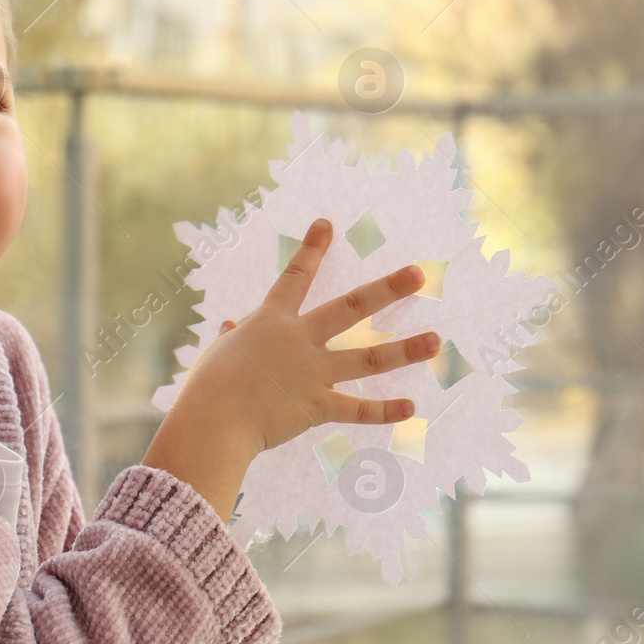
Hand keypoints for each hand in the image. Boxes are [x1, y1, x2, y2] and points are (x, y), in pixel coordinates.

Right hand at [181, 216, 439, 455]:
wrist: (212, 420)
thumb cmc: (208, 386)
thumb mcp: (218, 354)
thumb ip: (229, 338)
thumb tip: (228, 327)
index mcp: (271, 321)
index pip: (295, 277)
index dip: (312, 249)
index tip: (327, 224)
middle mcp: (299, 340)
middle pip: (351, 307)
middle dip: (386, 289)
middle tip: (418, 274)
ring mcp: (312, 373)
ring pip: (367, 358)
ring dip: (404, 349)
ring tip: (435, 340)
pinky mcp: (316, 406)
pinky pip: (356, 409)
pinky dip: (383, 411)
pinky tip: (410, 406)